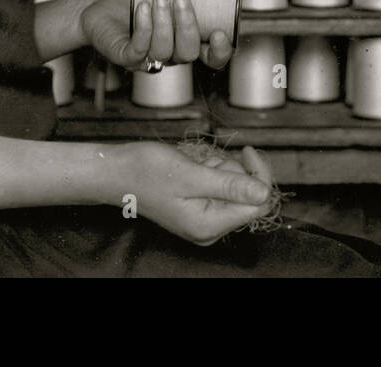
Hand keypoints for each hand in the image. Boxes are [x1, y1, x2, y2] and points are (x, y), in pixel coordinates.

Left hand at [81, 0, 233, 70]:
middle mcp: (171, 53)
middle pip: (189, 53)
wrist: (100, 2)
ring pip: (164, 52)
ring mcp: (148, 58)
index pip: (212, 57)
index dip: (221, 51)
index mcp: (186, 39)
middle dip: (188, 27)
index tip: (220, 33)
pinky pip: (139, 50)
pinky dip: (143, 29)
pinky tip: (141, 8)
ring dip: (163, 24)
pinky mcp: (126, 58)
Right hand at [119, 142, 273, 245]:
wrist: (116, 172)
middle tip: (204, 162)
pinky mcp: (198, 209)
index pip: (258, 204)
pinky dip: (209, 172)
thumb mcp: (191, 175)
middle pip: (246, 196)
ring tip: (192, 166)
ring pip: (232, 187)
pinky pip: (218, 187)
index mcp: (209, 226)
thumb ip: (229, 186)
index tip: (247, 151)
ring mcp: (204, 220)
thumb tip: (264, 192)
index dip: (259, 175)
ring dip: (217, 169)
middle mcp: (209, 229)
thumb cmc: (146, 172)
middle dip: (230, 171)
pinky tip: (190, 169)